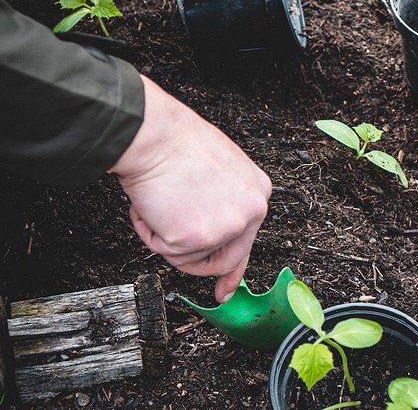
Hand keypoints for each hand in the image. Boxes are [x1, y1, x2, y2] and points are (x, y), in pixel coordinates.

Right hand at [109, 75, 270, 301]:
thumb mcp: (218, 171)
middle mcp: (251, 211)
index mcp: (258, 192)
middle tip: (173, 243)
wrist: (155, 136)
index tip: (225, 290)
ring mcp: (227, 227)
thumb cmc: (177, 144)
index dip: (233, 271)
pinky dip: (150, 233)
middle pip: (225, 260)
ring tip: (162, 203)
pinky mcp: (198, 238)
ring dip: (167, 238)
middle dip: (194, 258)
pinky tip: (153, 205)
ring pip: (190, 259)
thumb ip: (223, 202)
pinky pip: (166, 252)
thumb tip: (214, 233)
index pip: (249, 241)